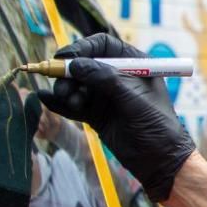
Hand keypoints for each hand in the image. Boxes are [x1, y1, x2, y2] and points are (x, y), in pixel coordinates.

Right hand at [36, 33, 194, 201]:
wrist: (160, 161)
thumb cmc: (156, 125)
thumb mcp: (133, 98)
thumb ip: (105, 79)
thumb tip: (76, 64)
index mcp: (133, 64)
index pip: (103, 45)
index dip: (83, 48)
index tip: (65, 57)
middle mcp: (117, 76)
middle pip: (85, 64)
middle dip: (70, 72)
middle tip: (63, 86)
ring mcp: (105, 96)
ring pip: (77, 85)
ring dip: (67, 90)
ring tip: (69, 100)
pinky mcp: (96, 114)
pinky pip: (73, 105)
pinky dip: (60, 103)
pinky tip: (46, 100)